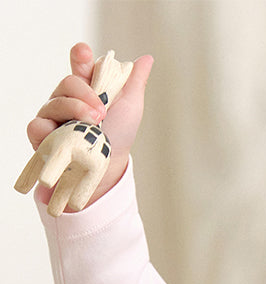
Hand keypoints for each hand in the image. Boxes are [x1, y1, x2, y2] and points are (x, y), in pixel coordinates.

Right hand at [20, 43, 152, 211]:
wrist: (110, 165)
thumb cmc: (119, 134)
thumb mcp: (131, 107)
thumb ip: (134, 82)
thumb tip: (146, 58)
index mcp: (87, 86)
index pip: (79, 63)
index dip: (80, 56)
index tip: (84, 53)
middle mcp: (67, 96)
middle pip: (68, 81)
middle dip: (85, 94)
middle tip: (101, 112)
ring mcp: (53, 113)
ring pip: (55, 102)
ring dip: (76, 112)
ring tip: (92, 126)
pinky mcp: (42, 133)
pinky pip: (37, 124)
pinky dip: (48, 129)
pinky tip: (62, 134)